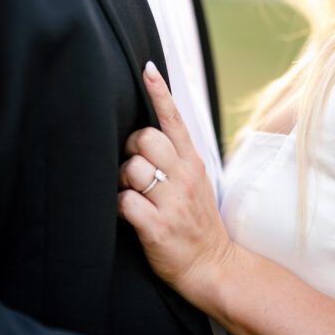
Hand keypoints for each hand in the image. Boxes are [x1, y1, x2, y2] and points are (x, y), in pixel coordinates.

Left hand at [117, 62, 234, 307]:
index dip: (159, 92)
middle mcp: (184, 177)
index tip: (147, 68)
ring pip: (132, 168)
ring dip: (123, 180)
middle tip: (134, 168)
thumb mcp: (196, 180)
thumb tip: (150, 130)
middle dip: (130, 149)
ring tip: (132, 194)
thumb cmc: (196, 220)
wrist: (214, 265)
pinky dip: (119, 206)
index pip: (174, 119)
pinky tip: (128, 215)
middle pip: (145, 138)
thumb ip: (177, 156)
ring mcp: (172, 203)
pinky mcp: (158, 227)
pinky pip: (125, 202)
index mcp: (192, 162)